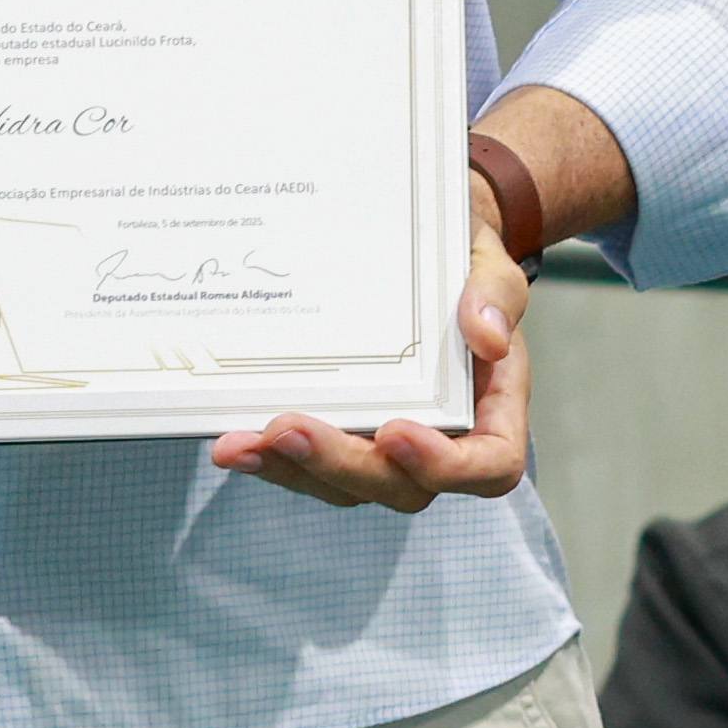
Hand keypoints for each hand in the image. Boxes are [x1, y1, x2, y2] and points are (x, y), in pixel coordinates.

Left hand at [215, 170, 535, 509]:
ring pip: (347, 486)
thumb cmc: (463, 256)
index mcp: (493, 409)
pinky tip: (234, 440)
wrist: (422, 239)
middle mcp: (443, 440)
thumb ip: (494, 293)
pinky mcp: (344, 434)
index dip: (444, 465)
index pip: (489, 466)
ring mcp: (387, 446)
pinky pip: (313, 464)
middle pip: (403, 487)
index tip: (395, 430)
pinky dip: (274, 457)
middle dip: (340, 464)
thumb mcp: (488, 260)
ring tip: (239, 444)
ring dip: (292, 470)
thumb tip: (488, 335)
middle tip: (286, 429)